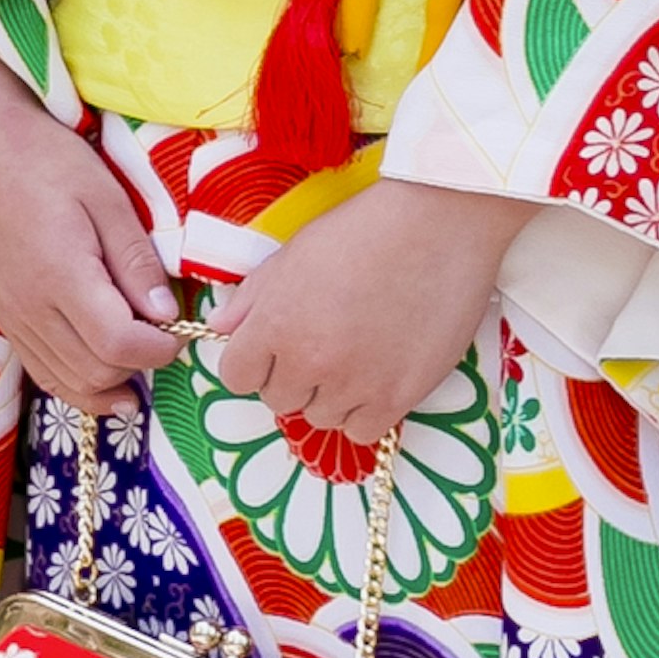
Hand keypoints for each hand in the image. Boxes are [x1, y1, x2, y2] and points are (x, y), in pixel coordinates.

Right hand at [0, 56, 183, 415]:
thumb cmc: (47, 160)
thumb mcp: (107, 198)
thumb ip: (136, 261)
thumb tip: (166, 314)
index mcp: (60, 277)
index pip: (119, 345)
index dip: (160, 348)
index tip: (180, 329)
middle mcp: (30, 309)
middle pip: (95, 372)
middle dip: (139, 366)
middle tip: (164, 338)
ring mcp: (11, 317)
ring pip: (66, 382)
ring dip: (109, 385)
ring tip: (141, 372)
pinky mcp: (3, 316)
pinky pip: (40, 371)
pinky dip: (74, 384)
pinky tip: (102, 381)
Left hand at [203, 176, 520, 454]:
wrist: (439, 225)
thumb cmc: (365, 229)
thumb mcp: (294, 253)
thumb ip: (252, 296)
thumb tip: (220, 326)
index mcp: (275, 324)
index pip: (236, 376)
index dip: (253, 362)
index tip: (273, 349)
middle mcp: (309, 362)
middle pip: (278, 400)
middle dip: (292, 376)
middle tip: (323, 343)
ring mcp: (355, 384)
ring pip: (321, 418)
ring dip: (330, 395)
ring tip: (356, 356)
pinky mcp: (399, 397)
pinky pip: (363, 431)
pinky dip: (366, 411)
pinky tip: (378, 377)